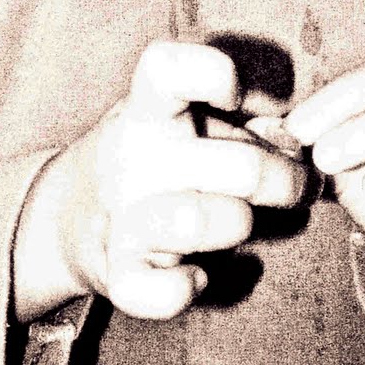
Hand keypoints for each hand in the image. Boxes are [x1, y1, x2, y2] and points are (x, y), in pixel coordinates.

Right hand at [14, 41, 304, 320]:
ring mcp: (121, 216)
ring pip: (199, 223)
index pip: (167, 70)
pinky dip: (184, 288)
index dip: (213, 75)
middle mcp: (131, 157)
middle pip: (239, 167)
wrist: (66, 215)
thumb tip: (295, 143)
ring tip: (240, 220)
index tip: (236, 96)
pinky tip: (196, 273)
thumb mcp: (186, 124)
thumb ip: (244, 126)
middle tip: (297, 185)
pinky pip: (157, 293)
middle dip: (285, 180)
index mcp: (148, 109)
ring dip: (238, 225)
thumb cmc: (154, 160)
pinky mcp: (117, 272)